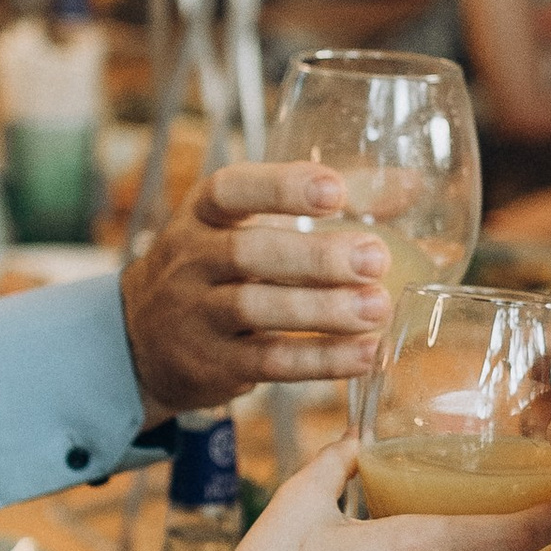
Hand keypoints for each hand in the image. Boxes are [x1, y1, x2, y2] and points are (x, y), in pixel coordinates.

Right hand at [120, 165, 389, 414]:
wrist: (140, 339)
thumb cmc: (215, 269)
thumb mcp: (244, 224)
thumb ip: (320, 204)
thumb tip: (410, 185)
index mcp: (203, 213)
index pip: (232, 190)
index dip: (282, 188)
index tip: (335, 190)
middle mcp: (193, 260)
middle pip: (249, 253)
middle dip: (315, 257)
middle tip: (376, 258)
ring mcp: (197, 315)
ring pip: (257, 309)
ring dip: (322, 311)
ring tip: (377, 308)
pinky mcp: (212, 365)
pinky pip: (268, 362)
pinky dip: (320, 360)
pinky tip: (364, 354)